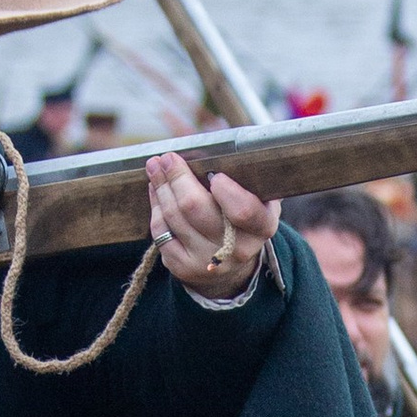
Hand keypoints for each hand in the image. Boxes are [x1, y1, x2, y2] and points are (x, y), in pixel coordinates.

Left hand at [146, 151, 278, 294]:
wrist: (232, 265)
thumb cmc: (243, 219)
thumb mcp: (259, 199)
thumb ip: (246, 177)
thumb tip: (213, 149)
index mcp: (261, 228)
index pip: (244, 210)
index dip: (227, 191)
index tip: (215, 174)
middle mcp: (236, 249)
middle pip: (195, 208)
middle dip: (177, 177)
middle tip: (168, 158)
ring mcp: (207, 261)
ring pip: (173, 216)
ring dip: (160, 187)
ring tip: (156, 167)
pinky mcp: (182, 267)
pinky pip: (161, 231)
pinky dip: (156, 207)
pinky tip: (156, 191)